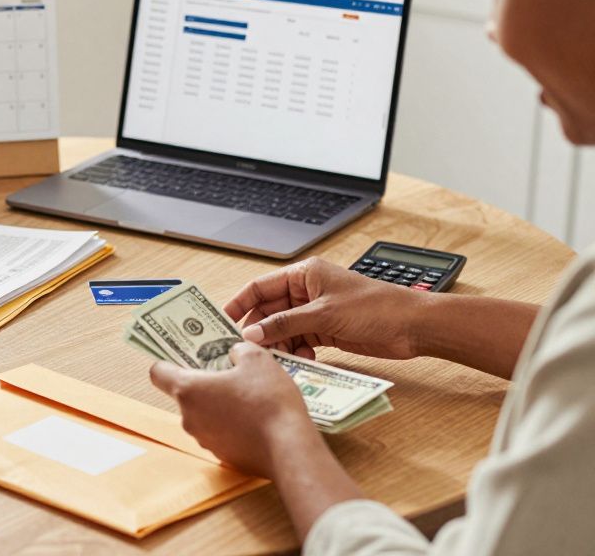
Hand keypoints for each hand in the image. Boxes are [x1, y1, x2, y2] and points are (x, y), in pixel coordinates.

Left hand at [149, 342, 317, 477]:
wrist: (290, 448)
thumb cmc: (268, 400)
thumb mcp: (256, 359)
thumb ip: (238, 349)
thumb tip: (233, 354)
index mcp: (188, 390)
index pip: (157, 372)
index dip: (169, 361)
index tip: (187, 355)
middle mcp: (188, 417)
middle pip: (185, 393)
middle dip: (204, 382)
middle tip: (228, 371)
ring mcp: (204, 440)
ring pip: (204, 414)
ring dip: (219, 404)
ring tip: (249, 395)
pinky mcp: (222, 456)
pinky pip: (220, 433)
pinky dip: (232, 425)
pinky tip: (256, 419)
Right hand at [224, 258, 433, 359]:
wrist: (414, 326)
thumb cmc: (376, 308)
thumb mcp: (324, 315)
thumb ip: (285, 324)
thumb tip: (251, 334)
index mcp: (304, 274)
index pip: (260, 287)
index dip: (239, 303)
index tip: (222, 321)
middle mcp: (307, 291)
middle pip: (269, 310)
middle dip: (258, 329)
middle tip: (244, 350)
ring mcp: (316, 312)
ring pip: (283, 329)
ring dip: (277, 344)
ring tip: (273, 360)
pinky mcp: (327, 331)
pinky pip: (299, 341)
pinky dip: (295, 352)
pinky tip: (300, 361)